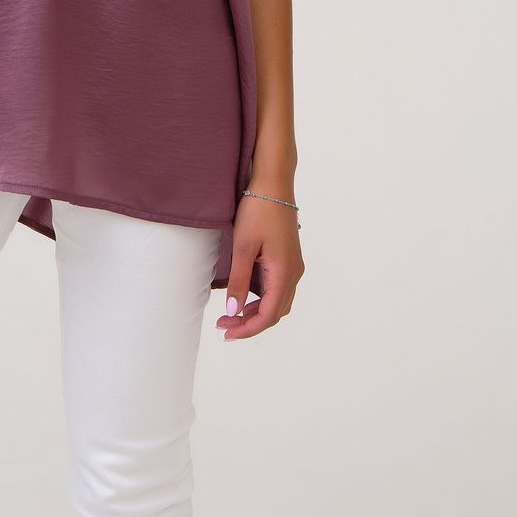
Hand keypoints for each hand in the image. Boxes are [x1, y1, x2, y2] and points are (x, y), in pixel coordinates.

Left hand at [215, 189, 303, 340]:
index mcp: (284, 273)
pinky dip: (262, 299)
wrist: (273, 183)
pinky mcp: (289, 259)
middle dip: (249, 323)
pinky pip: (278, 289)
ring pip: (278, 302)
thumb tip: (233, 311)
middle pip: (275, 312)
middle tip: (223, 324)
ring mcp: (293, 266)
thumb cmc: (258, 210)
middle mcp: (294, 273)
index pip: (268, 315)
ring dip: (256, 312)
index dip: (247, 329)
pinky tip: (244, 296)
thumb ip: (239, 281)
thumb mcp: (243, 246)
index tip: (225, 332)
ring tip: (230, 314)